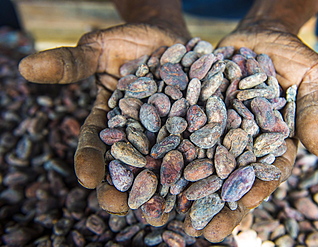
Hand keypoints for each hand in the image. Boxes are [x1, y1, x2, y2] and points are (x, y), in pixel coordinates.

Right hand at [19, 23, 186, 216]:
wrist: (166, 36)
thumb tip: (26, 64)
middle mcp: (135, 132)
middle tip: (123, 208)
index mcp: (108, 120)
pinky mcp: (191, 127)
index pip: (94, 144)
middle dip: (124, 187)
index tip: (88, 178)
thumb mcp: (98, 48)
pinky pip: (194, 145)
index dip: (89, 161)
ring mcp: (164, 132)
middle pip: (128, 164)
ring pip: (161, 163)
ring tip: (164, 212)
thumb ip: (71, 62)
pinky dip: (195, 161)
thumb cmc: (128, 41)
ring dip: (161, 187)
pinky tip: (200, 179)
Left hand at [184, 28, 317, 241]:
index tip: (241, 208)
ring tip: (171, 211)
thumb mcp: (311, 76)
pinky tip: (154, 169)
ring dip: (187, 187)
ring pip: (201, 161)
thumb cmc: (290, 55)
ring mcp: (216, 129)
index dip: (256, 189)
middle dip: (217, 203)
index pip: (267, 171)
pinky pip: (181, 133)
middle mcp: (241, 141)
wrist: (256, 36)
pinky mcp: (196, 114)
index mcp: (273, 141)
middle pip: (229, 176)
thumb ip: (313, 110)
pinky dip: (169, 151)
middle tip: (201, 231)